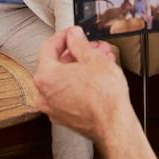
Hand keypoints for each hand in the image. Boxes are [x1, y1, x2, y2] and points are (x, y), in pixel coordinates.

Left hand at [34, 26, 129, 142]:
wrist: (114, 125)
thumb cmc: (104, 97)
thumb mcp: (93, 59)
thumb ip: (79, 43)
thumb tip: (74, 37)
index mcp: (45, 76)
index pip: (48, 47)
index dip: (63, 36)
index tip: (72, 33)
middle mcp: (44, 94)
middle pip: (57, 65)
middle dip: (77, 53)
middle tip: (91, 46)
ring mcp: (53, 108)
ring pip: (64, 80)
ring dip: (81, 68)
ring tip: (101, 61)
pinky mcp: (65, 118)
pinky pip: (68, 94)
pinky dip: (80, 84)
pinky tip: (97, 78)